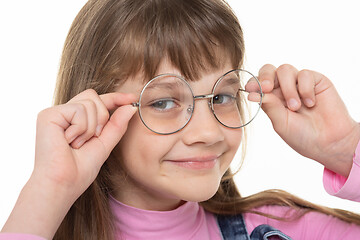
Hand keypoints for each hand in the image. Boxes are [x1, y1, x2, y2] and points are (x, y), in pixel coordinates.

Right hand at [2, 89, 136, 237]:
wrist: (63, 184)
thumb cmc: (79, 171)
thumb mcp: (104, 145)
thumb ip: (117, 125)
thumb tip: (131, 106)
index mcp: (75, 121)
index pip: (97, 101)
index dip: (115, 98)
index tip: (133, 97)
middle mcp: (64, 114)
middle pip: (94, 97)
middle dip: (102, 117)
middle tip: (93, 138)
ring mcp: (55, 113)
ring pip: (89, 103)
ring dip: (91, 128)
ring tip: (77, 144)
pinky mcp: (49, 114)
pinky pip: (79, 109)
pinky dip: (81, 128)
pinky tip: (69, 142)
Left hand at [256, 64, 359, 176]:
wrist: (329, 142)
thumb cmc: (303, 136)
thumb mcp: (281, 123)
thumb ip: (269, 106)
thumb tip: (252, 94)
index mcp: (271, 99)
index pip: (258, 84)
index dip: (254, 83)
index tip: (251, 89)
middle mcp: (283, 89)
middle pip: (269, 70)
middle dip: (265, 77)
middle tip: (268, 88)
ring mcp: (299, 83)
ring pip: (285, 70)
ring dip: (287, 89)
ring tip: (295, 107)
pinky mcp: (315, 80)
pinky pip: (304, 74)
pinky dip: (305, 89)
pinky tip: (311, 103)